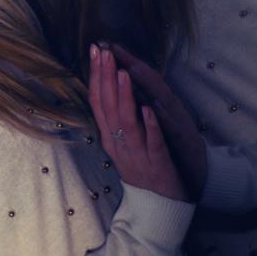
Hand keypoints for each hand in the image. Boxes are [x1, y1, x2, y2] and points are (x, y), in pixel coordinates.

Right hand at [88, 45, 188, 202]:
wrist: (161, 206)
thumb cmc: (144, 170)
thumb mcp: (123, 143)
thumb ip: (116, 119)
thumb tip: (107, 88)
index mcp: (110, 136)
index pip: (98, 101)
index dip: (95, 75)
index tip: (95, 50)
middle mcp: (118, 144)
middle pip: (108, 107)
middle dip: (105, 78)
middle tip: (104, 52)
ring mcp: (136, 154)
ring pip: (126, 123)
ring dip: (124, 97)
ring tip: (122, 72)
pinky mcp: (157, 165)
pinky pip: (152, 143)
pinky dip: (150, 125)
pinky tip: (149, 108)